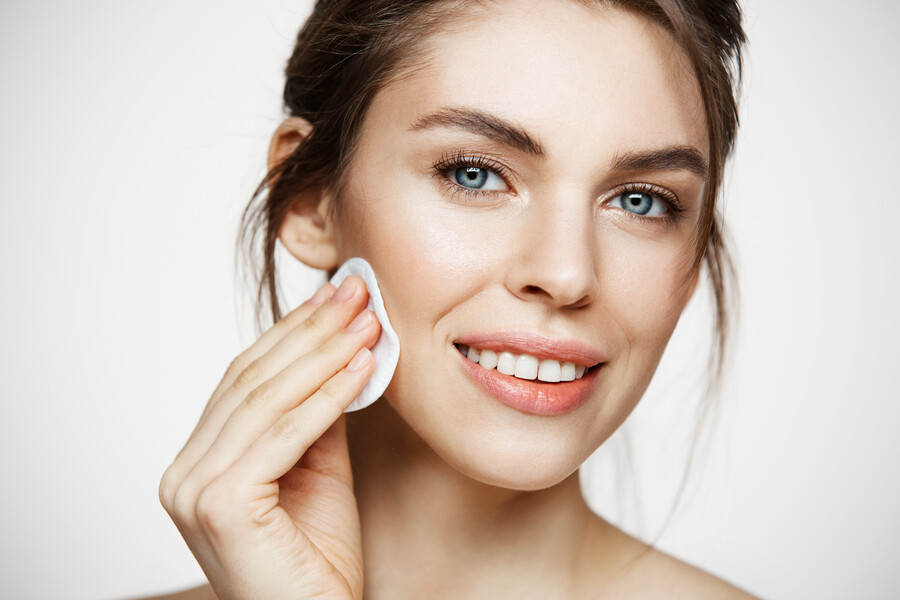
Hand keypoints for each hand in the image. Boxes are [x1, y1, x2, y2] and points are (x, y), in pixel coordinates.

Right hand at [159, 277, 379, 599]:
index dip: (291, 332)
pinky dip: (329, 397)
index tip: (335, 296)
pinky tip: (363, 367)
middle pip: (252, 381)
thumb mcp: (318, 471)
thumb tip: (339, 351)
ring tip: (369, 321)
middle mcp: (184, 473)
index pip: (245, 379)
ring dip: (325, 353)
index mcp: (198, 462)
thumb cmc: (318, 560)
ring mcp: (194, 491)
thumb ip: (316, 417)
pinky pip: (285, 435)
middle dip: (310, 329)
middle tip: (357, 291)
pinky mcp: (220, 507)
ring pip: (267, 400)